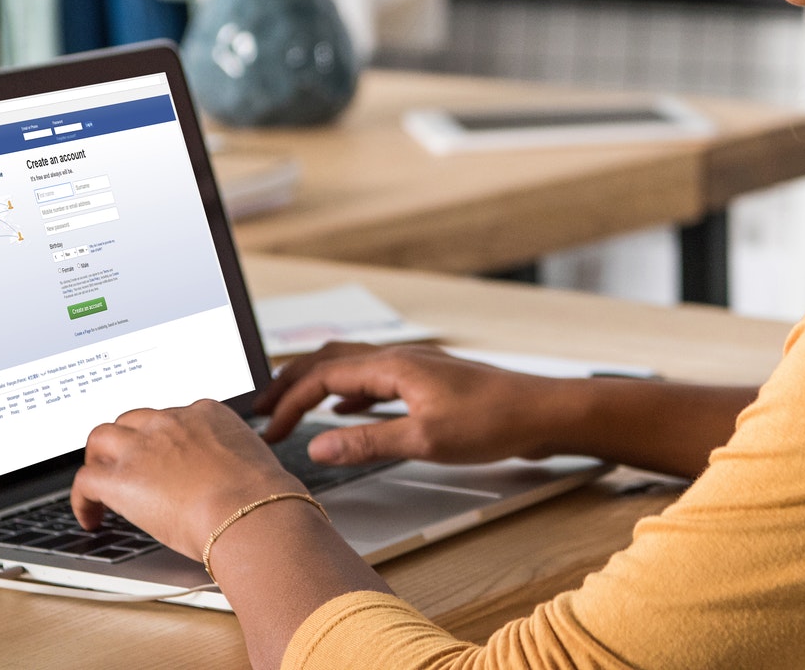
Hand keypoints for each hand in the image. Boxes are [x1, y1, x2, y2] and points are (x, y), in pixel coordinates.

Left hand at [71, 400, 299, 558]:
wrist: (250, 512)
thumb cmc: (261, 497)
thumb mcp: (253, 460)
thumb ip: (232, 459)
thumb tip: (232, 476)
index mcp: (205, 412)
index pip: (171, 416)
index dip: (160, 438)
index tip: (160, 456)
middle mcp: (171, 421)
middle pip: (132, 420)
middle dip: (126, 442)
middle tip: (125, 466)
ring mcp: (143, 446)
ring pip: (101, 438)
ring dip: (98, 459)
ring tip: (100, 484)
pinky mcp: (121, 478)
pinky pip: (85, 480)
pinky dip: (82, 499)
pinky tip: (90, 517)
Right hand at [257, 343, 566, 466]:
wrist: (543, 412)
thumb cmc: (495, 421)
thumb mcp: (426, 440)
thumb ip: (369, 442)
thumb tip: (316, 445)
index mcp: (395, 366)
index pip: (323, 376)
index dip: (289, 402)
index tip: (268, 430)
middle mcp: (401, 358)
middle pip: (331, 360)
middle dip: (291, 382)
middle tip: (261, 407)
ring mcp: (416, 368)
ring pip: (352, 366)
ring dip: (317, 384)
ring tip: (291, 404)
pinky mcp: (429, 383)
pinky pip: (374, 380)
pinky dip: (348, 392)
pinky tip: (345, 410)